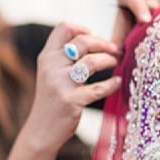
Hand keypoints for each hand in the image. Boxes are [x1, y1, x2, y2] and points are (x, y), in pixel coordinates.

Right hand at [24, 22, 120, 151]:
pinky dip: (112, 84)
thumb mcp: (51, 73)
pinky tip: (118, 82)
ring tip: (115, 63)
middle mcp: (51, 67)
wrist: (41, 131)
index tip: (95, 35)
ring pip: (92, 62)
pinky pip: (99, 88)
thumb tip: (94, 38)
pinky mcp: (72, 101)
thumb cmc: (52, 100)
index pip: (63, 28)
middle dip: (103, 43)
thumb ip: (65, 57)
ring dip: (109, 60)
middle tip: (114, 50)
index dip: (82, 28)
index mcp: (46, 57)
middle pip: (82, 42)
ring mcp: (61, 84)